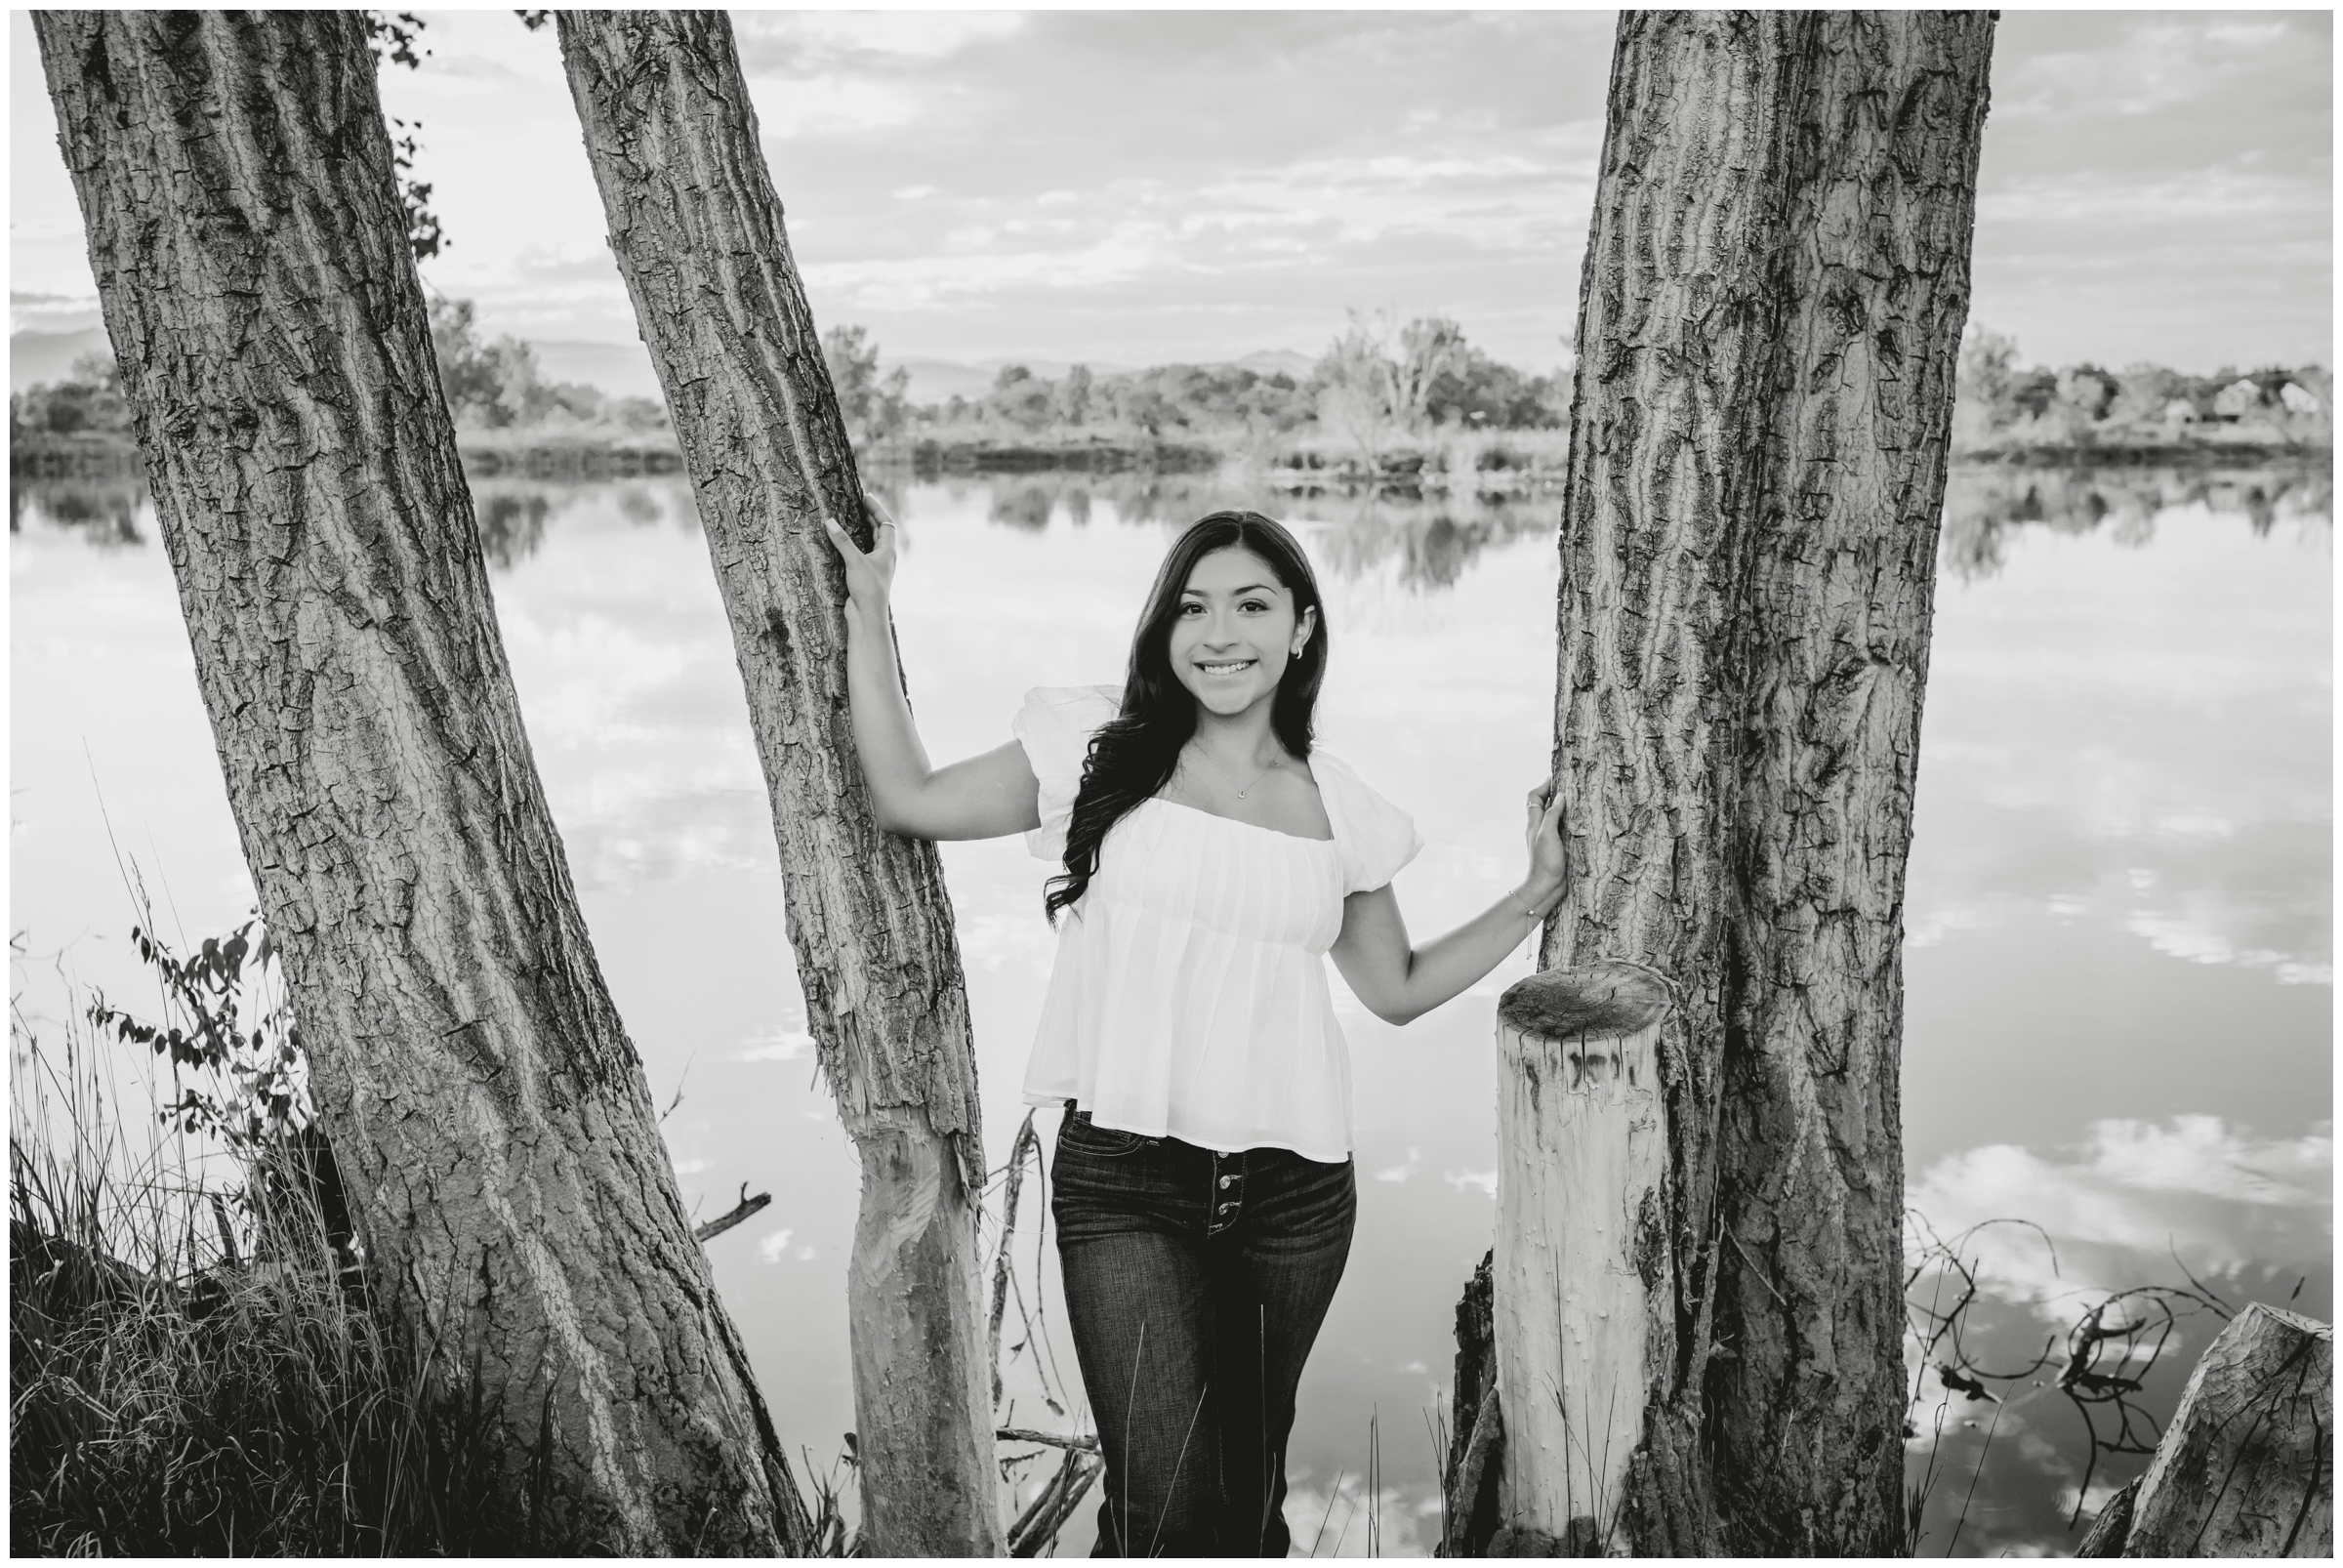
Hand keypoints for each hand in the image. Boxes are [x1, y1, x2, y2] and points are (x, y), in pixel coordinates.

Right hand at [820, 489, 899, 614]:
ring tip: (850, 519)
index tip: (866, 497)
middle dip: (870, 517)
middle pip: (880, 532)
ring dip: (862, 531)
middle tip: (858, 504)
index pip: (886, 523)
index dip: (876, 509)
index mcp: (888, 552)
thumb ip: (842, 541)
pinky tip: (843, 544)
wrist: (867, 617)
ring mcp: (874, 567)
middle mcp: (883, 558)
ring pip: (870, 543)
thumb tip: (829, 521)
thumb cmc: (868, 589)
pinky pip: (860, 554)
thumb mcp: (854, 561)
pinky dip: (854, 545)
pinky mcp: (864, 576)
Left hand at [1519, 779, 1568, 909]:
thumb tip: (1560, 795)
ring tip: (1580, 798)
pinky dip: (1570, 820)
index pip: (1534, 796)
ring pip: (1554, 815)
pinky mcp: (1558, 847)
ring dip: (1564, 806)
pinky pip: (1563, 827)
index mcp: (1534, 823)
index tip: (1558, 775)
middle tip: (1572, 783)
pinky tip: (1582, 820)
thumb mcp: (1547, 835)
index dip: (1544, 784)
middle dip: (1555, 791)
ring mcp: (1548, 838)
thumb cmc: (1545, 862)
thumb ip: (1552, 814)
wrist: (1546, 888)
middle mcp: (1540, 828)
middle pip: (1544, 803)